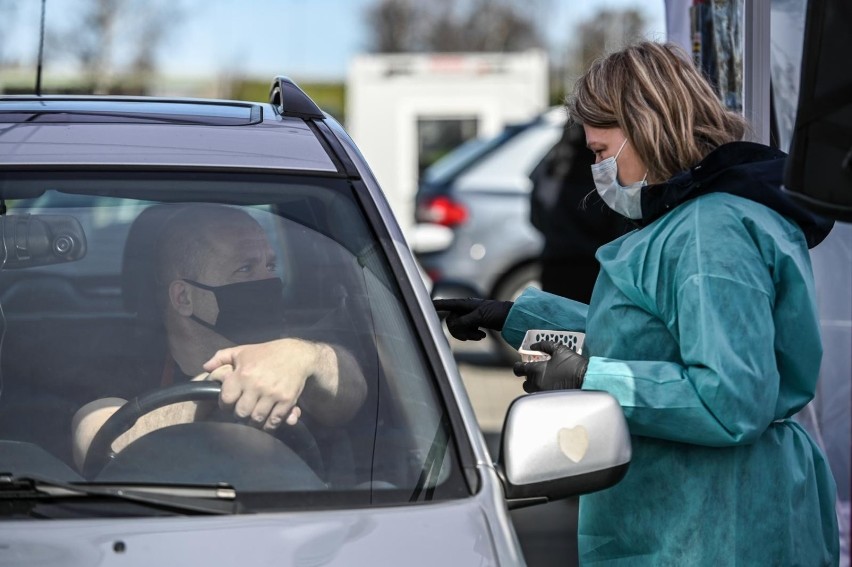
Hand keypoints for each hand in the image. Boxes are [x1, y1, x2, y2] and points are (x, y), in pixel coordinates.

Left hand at [202, 338, 321, 430]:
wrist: (297, 355)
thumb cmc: (267, 353)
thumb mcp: (243, 351)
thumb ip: (221, 357)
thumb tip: (205, 368)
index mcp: (243, 373)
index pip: (226, 399)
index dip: (226, 403)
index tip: (230, 402)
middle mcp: (256, 385)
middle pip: (241, 413)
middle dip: (240, 414)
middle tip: (243, 410)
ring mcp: (272, 394)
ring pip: (256, 419)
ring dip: (253, 421)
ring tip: (253, 416)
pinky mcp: (286, 401)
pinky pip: (274, 421)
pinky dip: (269, 425)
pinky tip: (266, 421)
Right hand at [432, 298, 512, 340]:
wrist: (511, 318)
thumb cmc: (497, 313)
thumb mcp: (480, 317)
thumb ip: (464, 321)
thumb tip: (453, 326)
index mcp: (465, 304)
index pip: (446, 304)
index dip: (436, 306)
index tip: (425, 306)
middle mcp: (465, 309)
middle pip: (451, 322)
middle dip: (459, 331)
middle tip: (470, 336)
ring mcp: (469, 316)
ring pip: (459, 328)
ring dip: (467, 334)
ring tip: (480, 336)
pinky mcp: (474, 322)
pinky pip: (466, 331)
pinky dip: (472, 335)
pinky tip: (482, 335)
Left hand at [512, 340, 587, 392]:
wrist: (587, 381)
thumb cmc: (573, 364)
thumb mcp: (559, 350)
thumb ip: (544, 346)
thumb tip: (533, 346)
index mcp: (536, 371)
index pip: (519, 370)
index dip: (518, 367)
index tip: (521, 365)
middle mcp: (536, 384)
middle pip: (525, 383)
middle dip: (529, 378)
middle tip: (537, 372)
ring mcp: (543, 393)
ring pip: (533, 390)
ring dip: (536, 385)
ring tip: (546, 380)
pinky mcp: (550, 400)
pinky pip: (542, 395)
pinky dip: (544, 391)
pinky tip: (553, 387)